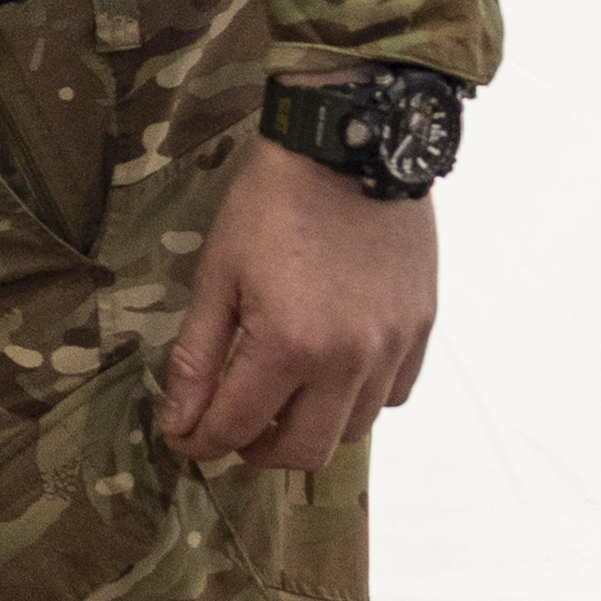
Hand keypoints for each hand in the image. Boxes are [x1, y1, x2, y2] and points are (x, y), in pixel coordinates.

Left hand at [156, 125, 437, 470]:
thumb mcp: (217, 274)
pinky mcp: (421, 331)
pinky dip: (357, 399)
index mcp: (289, 345)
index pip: (238, 426)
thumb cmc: (270, 204)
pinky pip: (392, 396)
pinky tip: (330, 371)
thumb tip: (180, 420)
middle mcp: (349, 360)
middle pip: (303, 451)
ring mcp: (392, 348)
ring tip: (279, 398)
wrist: (347, 148)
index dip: (201, 441)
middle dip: (257, 449)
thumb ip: (197, 356)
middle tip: (233, 424)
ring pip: (352, 431)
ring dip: (309, 428)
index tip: (184, 437)